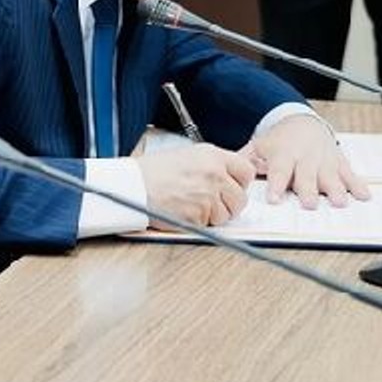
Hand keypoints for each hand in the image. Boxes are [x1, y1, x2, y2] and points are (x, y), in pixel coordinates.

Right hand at [137, 143, 255, 227]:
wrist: (134, 185)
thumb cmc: (154, 171)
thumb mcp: (188, 156)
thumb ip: (213, 164)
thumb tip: (229, 178)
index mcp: (213, 156)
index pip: (247, 172)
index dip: (240, 183)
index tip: (232, 187)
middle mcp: (214, 174)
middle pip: (240, 198)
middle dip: (229, 204)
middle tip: (212, 203)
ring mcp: (208, 196)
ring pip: (226, 215)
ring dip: (213, 215)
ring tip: (193, 205)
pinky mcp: (198, 215)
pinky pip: (209, 225)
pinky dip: (198, 222)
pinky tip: (183, 210)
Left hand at [239, 114, 370, 208]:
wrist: (302, 122)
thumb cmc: (278, 141)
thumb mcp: (258, 146)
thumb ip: (245, 161)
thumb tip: (227, 174)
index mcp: (284, 155)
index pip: (279, 171)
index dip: (277, 185)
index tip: (275, 199)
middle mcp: (305, 158)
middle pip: (307, 176)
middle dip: (309, 190)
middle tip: (310, 205)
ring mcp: (324, 160)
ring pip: (330, 176)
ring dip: (336, 190)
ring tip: (339, 203)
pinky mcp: (339, 162)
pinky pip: (350, 174)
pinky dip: (357, 185)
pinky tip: (364, 196)